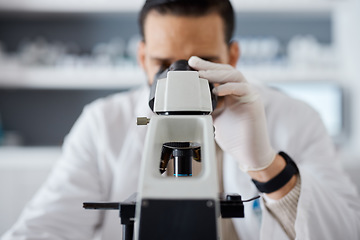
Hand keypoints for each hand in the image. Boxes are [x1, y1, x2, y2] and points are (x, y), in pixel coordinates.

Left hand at [188, 56, 275, 171]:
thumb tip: (188, 103)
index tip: (190, 64)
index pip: (219, 75)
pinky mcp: (254, 102)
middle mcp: (240, 91)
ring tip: (202, 74)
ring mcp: (248, 95)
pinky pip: (243, 89)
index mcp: (231, 93)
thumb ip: (206, 108)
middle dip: (209, 65)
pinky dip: (229, 87)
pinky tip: (218, 91)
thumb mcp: (214, 118)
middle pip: (226, 71)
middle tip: (194, 62)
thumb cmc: (234, 137)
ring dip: (217, 74)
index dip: (206, 68)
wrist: (249, 153)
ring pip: (234, 76)